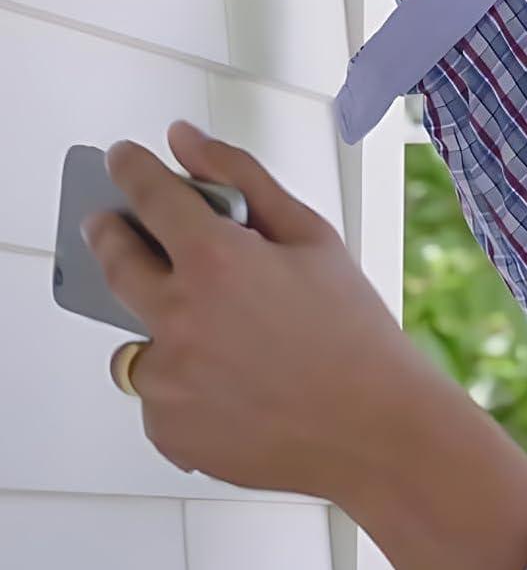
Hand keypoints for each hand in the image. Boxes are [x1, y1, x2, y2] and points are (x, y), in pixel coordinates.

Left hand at [80, 120, 441, 503]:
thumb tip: (186, 141)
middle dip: (109, 235)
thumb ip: (242, 179)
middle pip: (114, 263)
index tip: (121, 159)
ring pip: (137, 337)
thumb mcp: (311, 237)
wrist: (373, 427)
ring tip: (227, 338)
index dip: (131, 169)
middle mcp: (177, 319)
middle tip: (113, 225)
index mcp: (216, 262)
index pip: (150, 196)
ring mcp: (166, 380)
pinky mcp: (166, 429)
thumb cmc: (353, 331)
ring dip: (161, 324)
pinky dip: (184, 382)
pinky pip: (157, 393)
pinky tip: (238, 385)